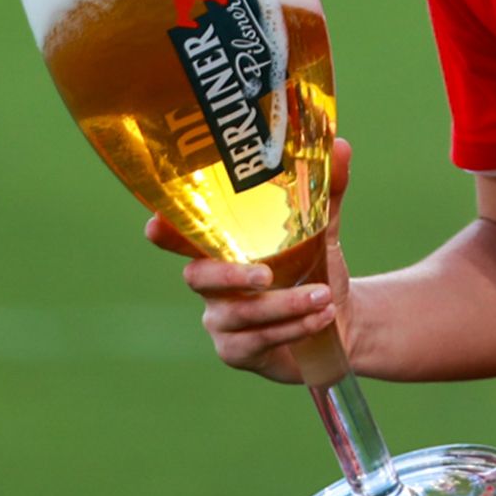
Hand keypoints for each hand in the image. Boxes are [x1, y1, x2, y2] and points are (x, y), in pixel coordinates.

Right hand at [146, 137, 354, 384]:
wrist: (340, 318)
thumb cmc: (315, 266)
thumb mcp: (322, 229)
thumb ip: (327, 192)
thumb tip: (341, 144)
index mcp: (220, 247)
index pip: (180, 236)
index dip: (164, 232)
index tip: (154, 224)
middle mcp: (210, 283)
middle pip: (198, 278)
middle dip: (232, 275)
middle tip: (268, 274)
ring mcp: (219, 319)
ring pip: (240, 313)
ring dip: (285, 305)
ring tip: (324, 296)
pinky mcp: (237, 351)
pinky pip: (258, 341)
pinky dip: (293, 328)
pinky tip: (321, 317)